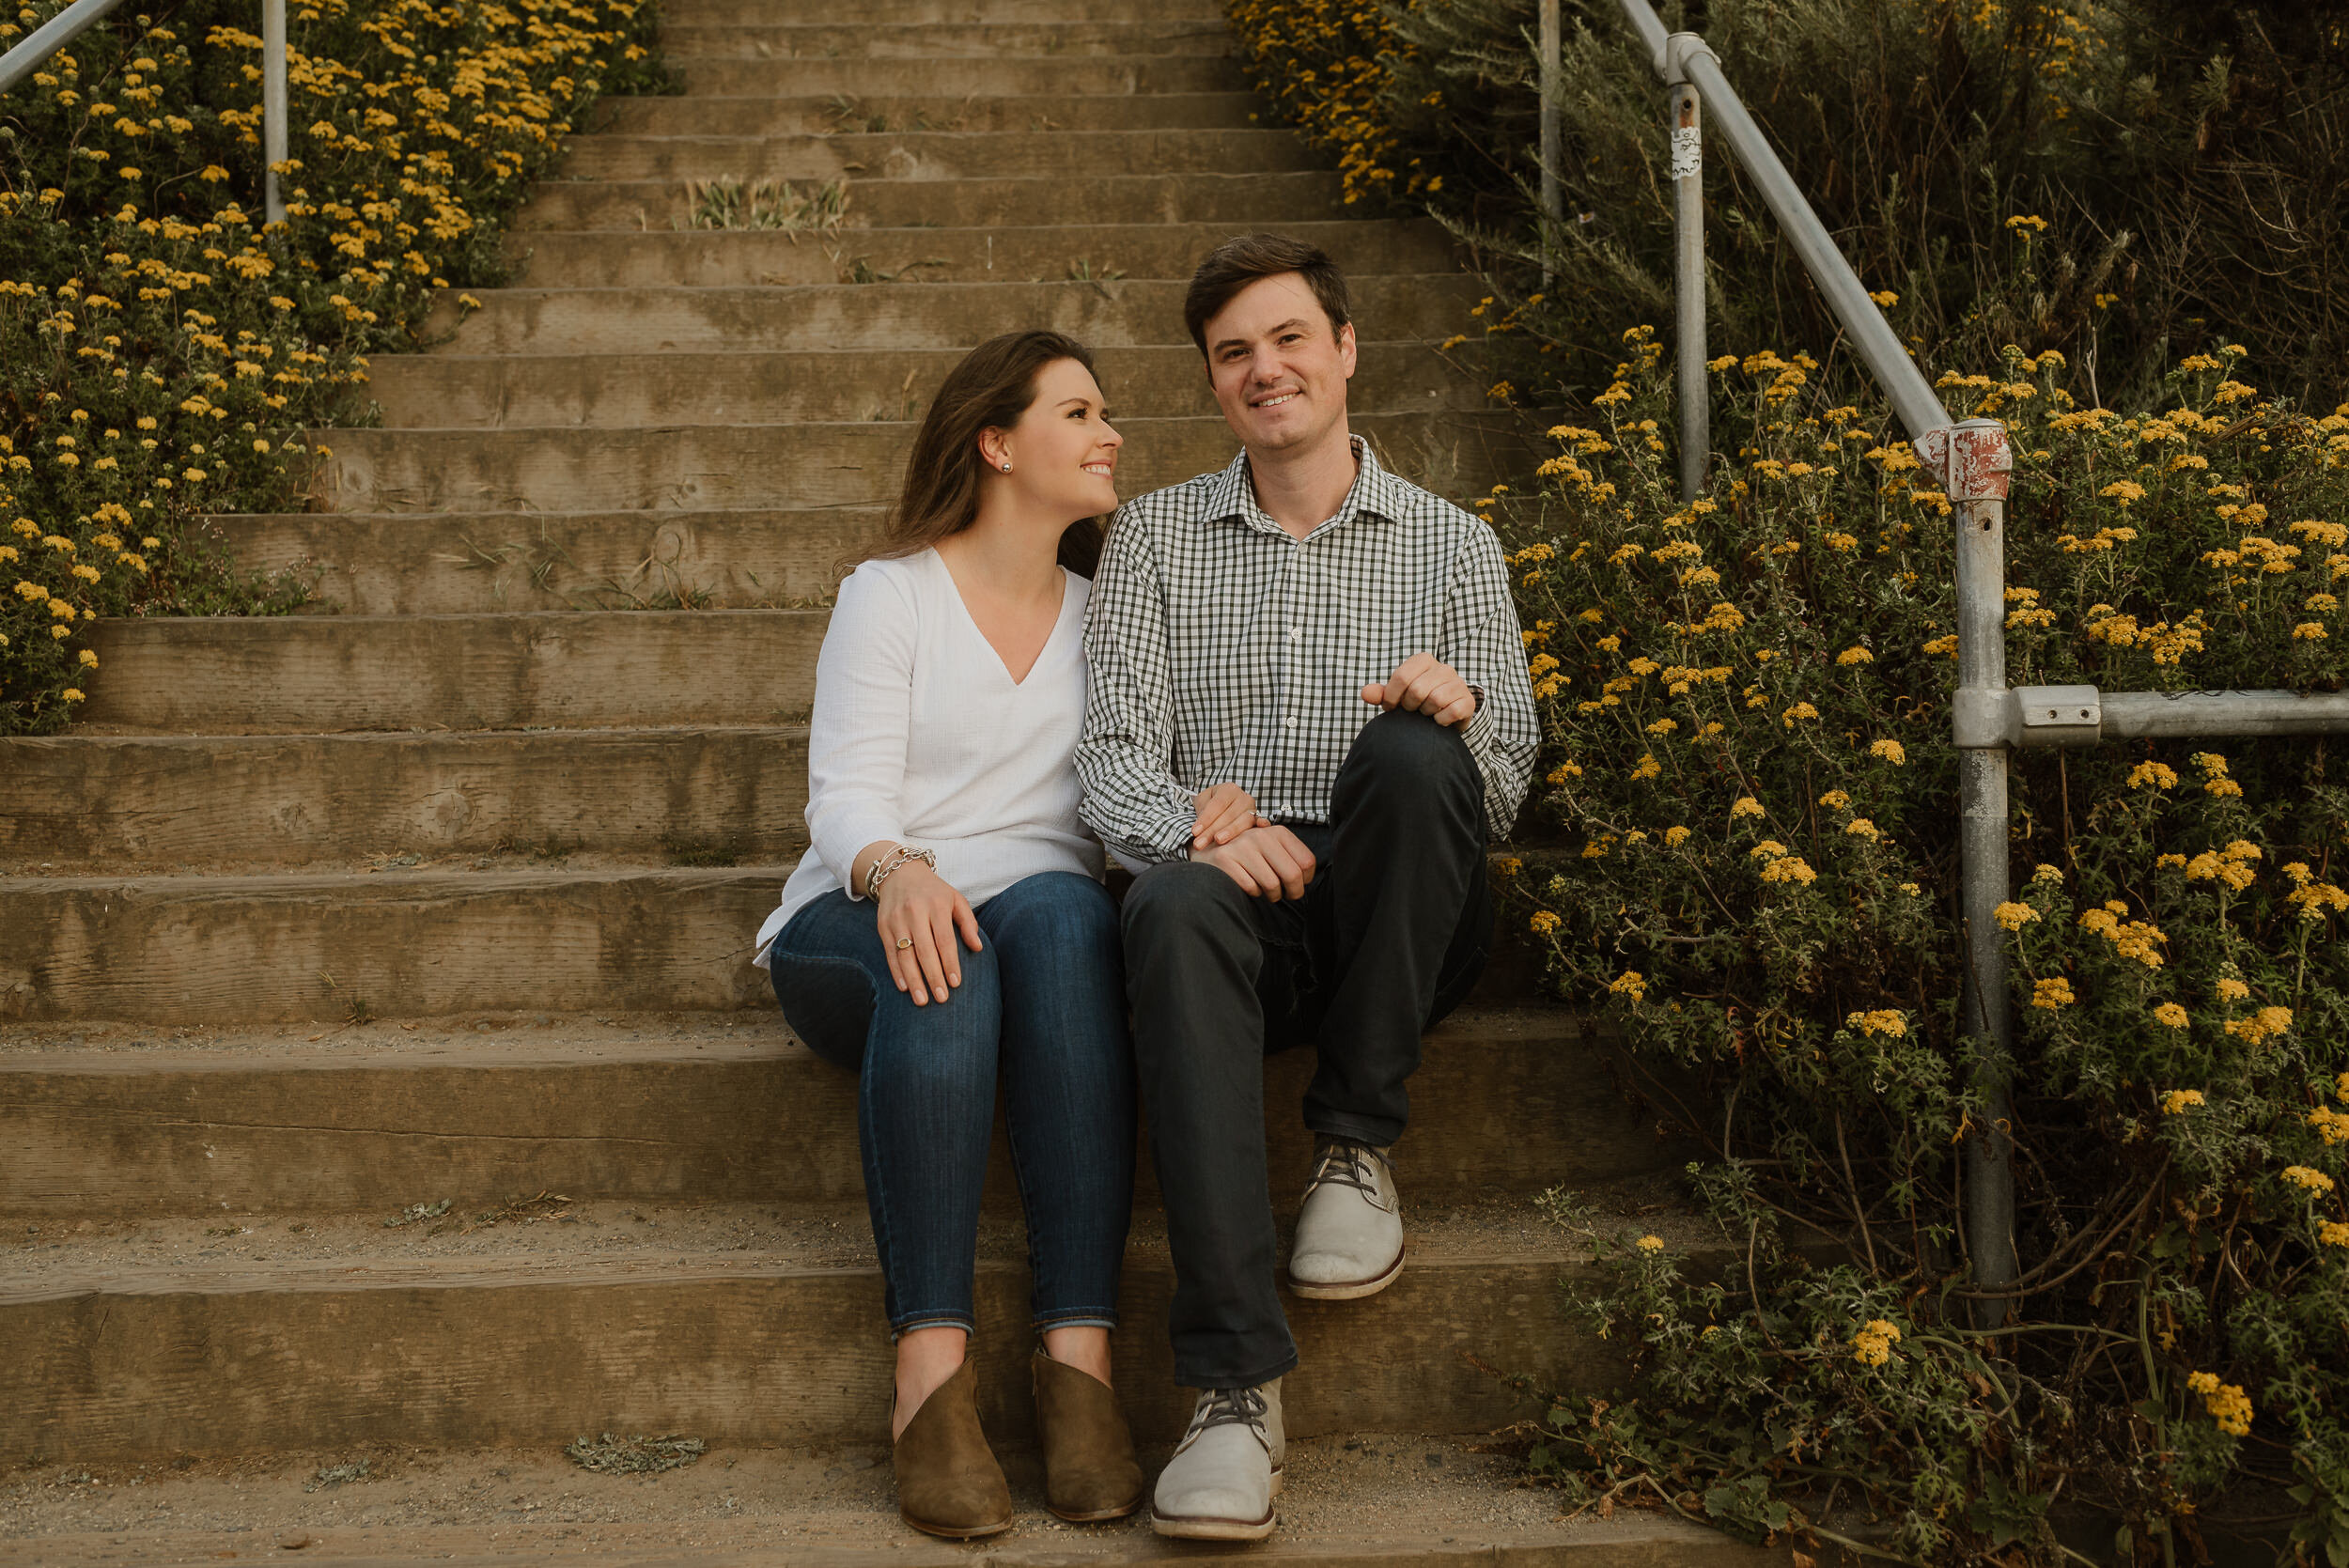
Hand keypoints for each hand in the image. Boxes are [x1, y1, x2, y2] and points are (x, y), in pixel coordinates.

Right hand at [875, 860, 982, 1005]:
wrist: (899, 873)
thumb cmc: (934, 891)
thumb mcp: (956, 899)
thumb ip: (968, 922)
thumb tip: (978, 947)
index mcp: (936, 905)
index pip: (944, 940)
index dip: (950, 963)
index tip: (955, 983)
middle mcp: (915, 912)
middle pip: (924, 950)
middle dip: (933, 977)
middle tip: (941, 998)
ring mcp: (896, 919)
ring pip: (905, 954)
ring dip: (913, 980)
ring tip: (922, 1000)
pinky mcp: (883, 926)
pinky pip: (890, 952)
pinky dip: (896, 971)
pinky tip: (904, 987)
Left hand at [1192, 781, 1266, 849]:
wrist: (1224, 806)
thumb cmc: (1211, 804)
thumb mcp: (1202, 801)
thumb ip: (1201, 808)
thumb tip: (1201, 824)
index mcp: (1228, 789)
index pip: (1217, 804)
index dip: (1205, 819)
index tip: (1194, 832)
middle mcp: (1243, 797)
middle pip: (1228, 815)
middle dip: (1212, 831)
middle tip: (1199, 844)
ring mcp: (1253, 809)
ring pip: (1243, 820)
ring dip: (1230, 832)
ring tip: (1218, 841)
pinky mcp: (1259, 819)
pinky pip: (1261, 821)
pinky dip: (1263, 823)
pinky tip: (1261, 826)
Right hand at [1194, 823, 1316, 899]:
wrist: (1208, 850)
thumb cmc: (1246, 854)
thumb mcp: (1270, 846)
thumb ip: (1289, 855)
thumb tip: (1307, 876)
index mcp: (1277, 832)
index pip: (1306, 861)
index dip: (1306, 879)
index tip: (1300, 883)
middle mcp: (1260, 836)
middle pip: (1293, 874)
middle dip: (1294, 892)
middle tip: (1289, 895)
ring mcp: (1242, 847)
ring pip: (1272, 885)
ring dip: (1272, 895)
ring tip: (1267, 892)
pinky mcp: (1226, 860)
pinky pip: (1251, 888)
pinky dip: (1253, 893)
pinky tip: (1249, 886)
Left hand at [1360, 651, 1477, 727]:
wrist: (1445, 716)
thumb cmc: (1418, 703)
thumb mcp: (1397, 696)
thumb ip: (1381, 694)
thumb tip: (1365, 693)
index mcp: (1423, 660)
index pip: (1401, 676)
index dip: (1392, 697)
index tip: (1391, 707)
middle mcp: (1443, 668)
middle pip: (1417, 690)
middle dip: (1410, 706)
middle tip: (1412, 711)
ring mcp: (1458, 683)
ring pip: (1435, 700)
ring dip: (1426, 713)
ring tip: (1426, 714)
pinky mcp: (1468, 701)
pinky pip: (1451, 711)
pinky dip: (1441, 721)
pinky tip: (1439, 720)